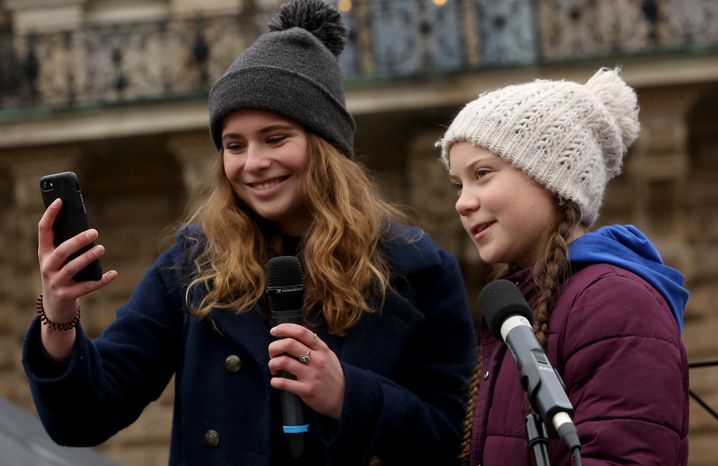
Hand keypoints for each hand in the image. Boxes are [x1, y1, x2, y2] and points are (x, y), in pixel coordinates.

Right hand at [37, 199, 116, 357]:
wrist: (55, 306)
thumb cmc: (62, 274)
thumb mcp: (61, 259)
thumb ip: (69, 244)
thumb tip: (89, 228)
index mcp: (44, 253)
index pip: (43, 230)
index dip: (50, 214)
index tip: (61, 200)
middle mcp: (47, 266)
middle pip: (61, 251)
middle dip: (77, 241)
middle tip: (94, 232)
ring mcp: (55, 282)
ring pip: (72, 268)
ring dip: (88, 258)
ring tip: (101, 248)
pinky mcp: (67, 295)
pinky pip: (86, 287)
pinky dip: (101, 280)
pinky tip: (114, 273)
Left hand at [268, 324, 344, 419]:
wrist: (345, 398)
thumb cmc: (333, 376)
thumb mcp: (329, 356)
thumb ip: (314, 347)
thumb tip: (294, 337)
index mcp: (322, 349)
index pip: (301, 332)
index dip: (284, 328)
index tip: (274, 331)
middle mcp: (317, 360)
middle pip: (289, 344)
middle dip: (274, 347)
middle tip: (272, 354)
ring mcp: (312, 375)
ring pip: (283, 362)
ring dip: (272, 364)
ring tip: (274, 369)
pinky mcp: (307, 390)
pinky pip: (284, 383)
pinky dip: (275, 382)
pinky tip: (276, 382)